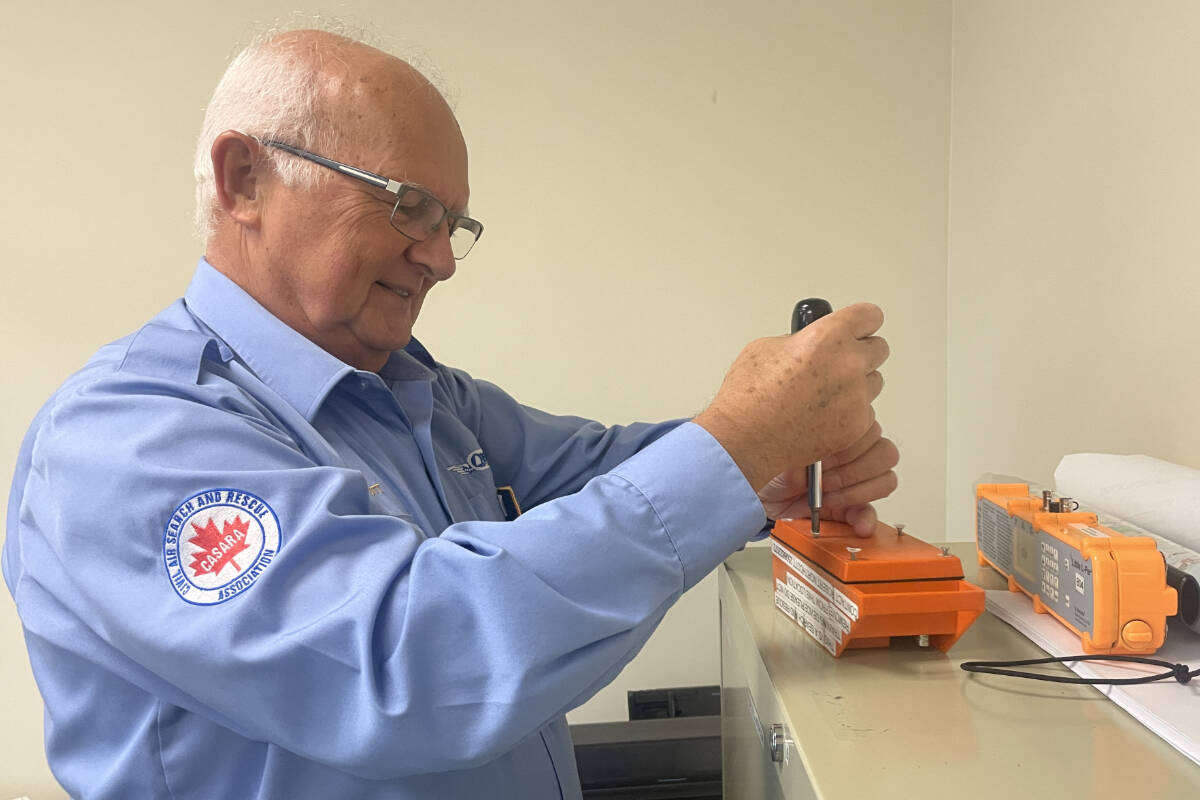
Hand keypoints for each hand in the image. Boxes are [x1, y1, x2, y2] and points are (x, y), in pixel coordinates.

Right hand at [694, 303, 888, 489]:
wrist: (746, 440)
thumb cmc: (748, 397)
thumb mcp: (766, 348)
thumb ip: (800, 340)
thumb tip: (810, 343)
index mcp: (827, 336)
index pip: (869, 316)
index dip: (861, 321)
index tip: (858, 326)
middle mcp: (848, 364)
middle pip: (879, 348)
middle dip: (861, 353)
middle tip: (837, 363)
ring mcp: (856, 397)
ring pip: (874, 382)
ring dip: (857, 384)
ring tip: (824, 394)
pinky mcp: (857, 425)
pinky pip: (865, 411)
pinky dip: (849, 412)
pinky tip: (822, 415)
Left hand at [757, 422, 899, 535]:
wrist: (763, 496)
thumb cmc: (772, 466)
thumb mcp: (782, 448)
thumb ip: (807, 445)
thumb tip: (824, 454)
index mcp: (841, 429)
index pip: (868, 426)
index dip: (848, 446)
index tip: (822, 459)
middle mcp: (855, 451)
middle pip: (884, 452)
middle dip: (852, 470)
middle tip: (824, 481)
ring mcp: (857, 479)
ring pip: (886, 479)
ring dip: (857, 492)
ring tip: (828, 498)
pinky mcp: (852, 506)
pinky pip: (873, 510)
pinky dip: (865, 518)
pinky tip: (855, 523)